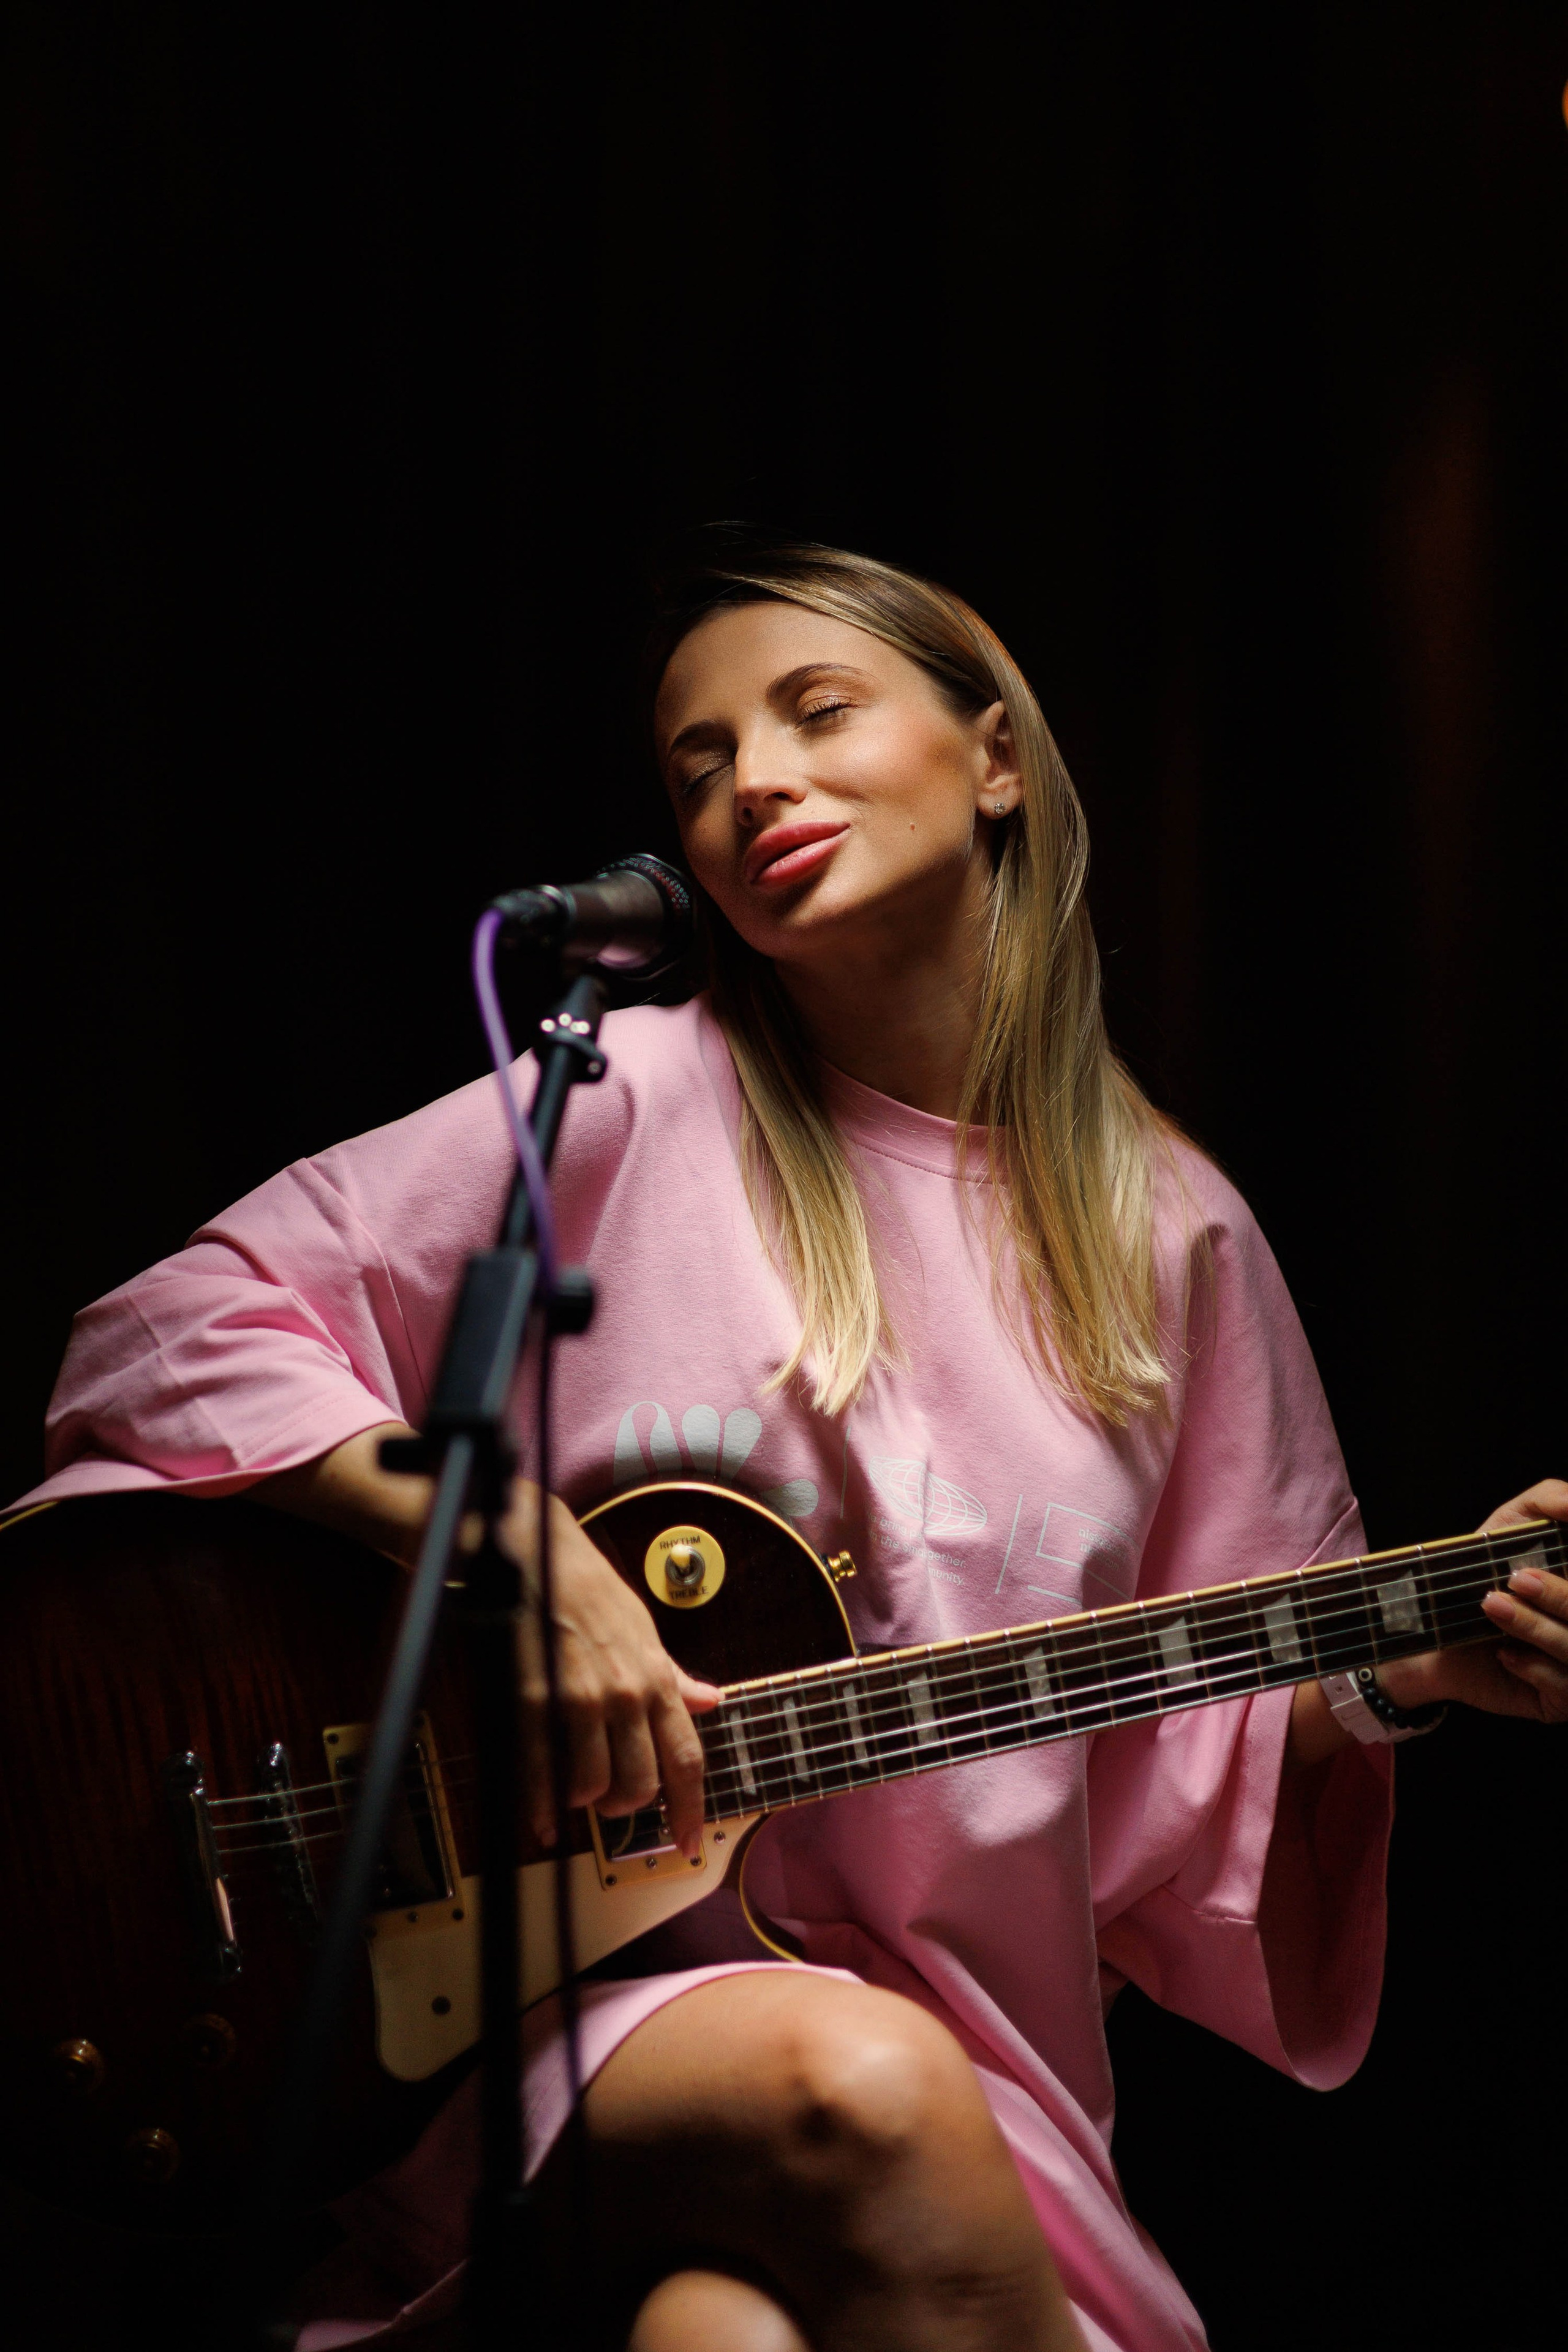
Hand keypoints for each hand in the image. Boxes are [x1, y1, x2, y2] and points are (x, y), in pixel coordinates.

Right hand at [254, 1427, 718, 1857]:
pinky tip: (540, 1826)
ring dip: (584, 1800)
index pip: (686, 1757)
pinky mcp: (534, 1698)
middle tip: (611, 1802)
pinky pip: (541, 1771)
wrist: (535, 1549)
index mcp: (656, 1677)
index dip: (689, 1808)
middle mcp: (626, 1693)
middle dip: (626, 1805)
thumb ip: (675, 1675)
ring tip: (574, 1792)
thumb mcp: (643, 1628)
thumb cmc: (590, 1589)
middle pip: (640, 1784)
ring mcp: (580, 1698)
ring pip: (594, 1785)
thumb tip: (714, 1701)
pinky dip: (540, 1808)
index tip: (688, 1842)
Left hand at [1377, 1477, 1567, 1724]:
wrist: (1430, 1632)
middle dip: (1561, 1598)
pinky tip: (1505, 1654)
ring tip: (1492, 1607)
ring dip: (1537, 1629)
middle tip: (1515, 1579)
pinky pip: (1564, 1687)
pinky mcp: (1561, 1702)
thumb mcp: (1510, 1522)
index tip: (1538, 1564)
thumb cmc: (1478, 1570)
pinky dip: (1534, 1668)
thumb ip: (1549, 1500)